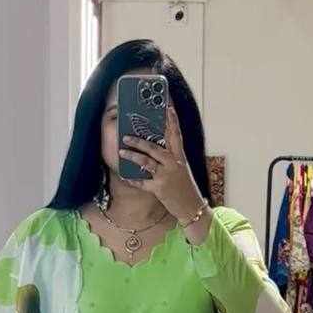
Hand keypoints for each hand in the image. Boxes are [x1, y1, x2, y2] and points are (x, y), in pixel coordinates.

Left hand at [119, 102, 206, 222]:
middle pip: (154, 147)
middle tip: (126, 136)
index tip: (167, 106)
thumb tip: (155, 146)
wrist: (191, 206)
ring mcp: (166, 176)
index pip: (176, 134)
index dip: (172, 120)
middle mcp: (173, 163)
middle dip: (139, 141)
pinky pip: (142, 182)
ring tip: (121, 151)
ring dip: (132, 156)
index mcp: (179, 156)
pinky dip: (133, 179)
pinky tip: (125, 176)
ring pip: (146, 162)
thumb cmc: (185, 186)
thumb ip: (170, 157)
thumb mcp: (181, 168)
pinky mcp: (159, 189)